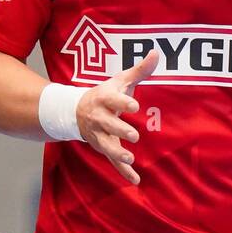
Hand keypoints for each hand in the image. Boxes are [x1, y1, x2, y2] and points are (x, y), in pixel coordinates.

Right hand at [75, 49, 158, 184]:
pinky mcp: (103, 147)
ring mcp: (99, 134)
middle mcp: (99, 118)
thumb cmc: (104, 93)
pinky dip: (123, 171)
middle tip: (134, 135)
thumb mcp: (119, 80)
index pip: (112, 100)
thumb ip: (139, 70)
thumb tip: (156, 52)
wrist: (75, 111)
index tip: (134, 106)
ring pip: (106, 145)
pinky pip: (112, 161)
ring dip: (117, 153)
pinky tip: (136, 180)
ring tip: (129, 158)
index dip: (122, 103)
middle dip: (120, 130)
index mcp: (104, 99)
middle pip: (109, 125)